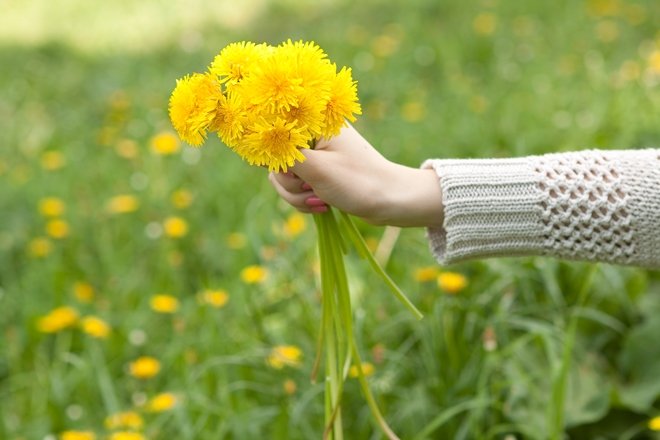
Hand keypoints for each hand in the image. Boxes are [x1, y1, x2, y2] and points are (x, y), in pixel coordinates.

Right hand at [268, 124, 443, 227]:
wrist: (392, 202)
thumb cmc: (358, 181)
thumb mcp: (316, 169)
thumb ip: (284, 154)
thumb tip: (259, 140)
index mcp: (315, 123)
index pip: (275, 130)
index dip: (275, 154)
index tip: (290, 172)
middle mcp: (314, 135)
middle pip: (276, 159)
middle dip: (290, 183)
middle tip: (312, 189)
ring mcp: (317, 155)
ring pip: (284, 177)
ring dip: (297, 195)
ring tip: (320, 202)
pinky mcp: (319, 173)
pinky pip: (297, 187)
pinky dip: (305, 200)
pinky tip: (323, 206)